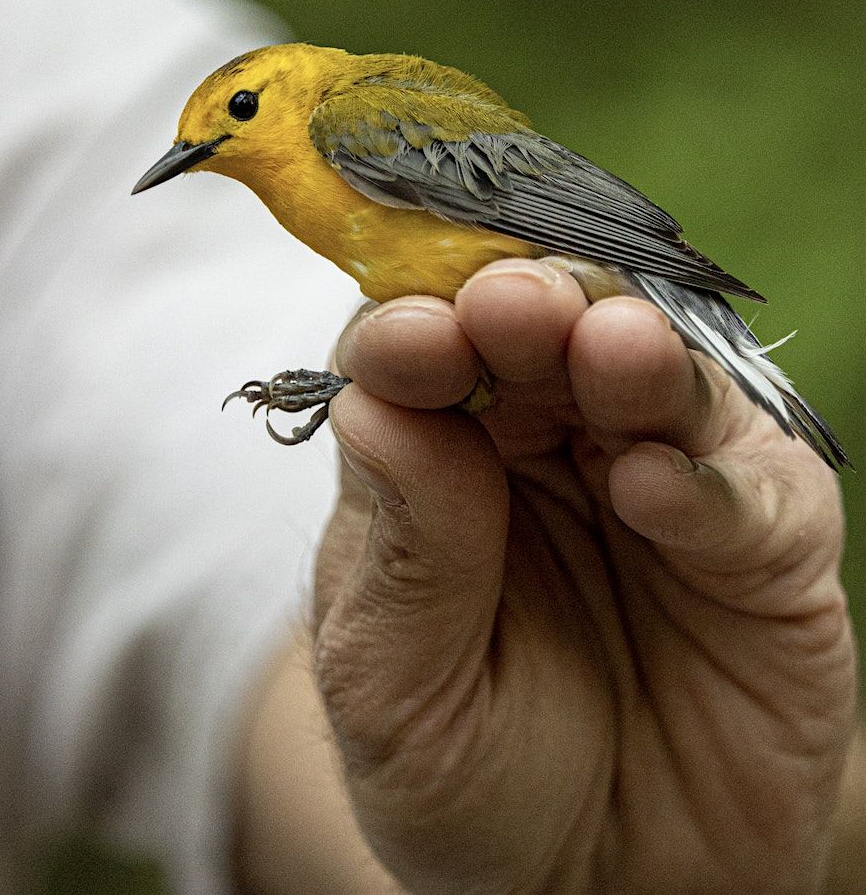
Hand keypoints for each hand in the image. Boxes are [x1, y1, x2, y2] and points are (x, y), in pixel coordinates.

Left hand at [312, 258, 856, 894]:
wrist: (606, 894)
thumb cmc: (475, 775)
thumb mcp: (397, 691)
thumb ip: (401, 557)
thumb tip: (375, 405)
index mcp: (445, 452)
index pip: (420, 350)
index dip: (413, 332)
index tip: (404, 342)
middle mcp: (554, 440)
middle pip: (541, 330)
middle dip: (526, 305)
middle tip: (510, 305)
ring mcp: (665, 477)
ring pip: (657, 376)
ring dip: (628, 352)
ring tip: (606, 349)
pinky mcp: (765, 542)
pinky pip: (750, 493)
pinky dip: (707, 484)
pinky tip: (652, 489)